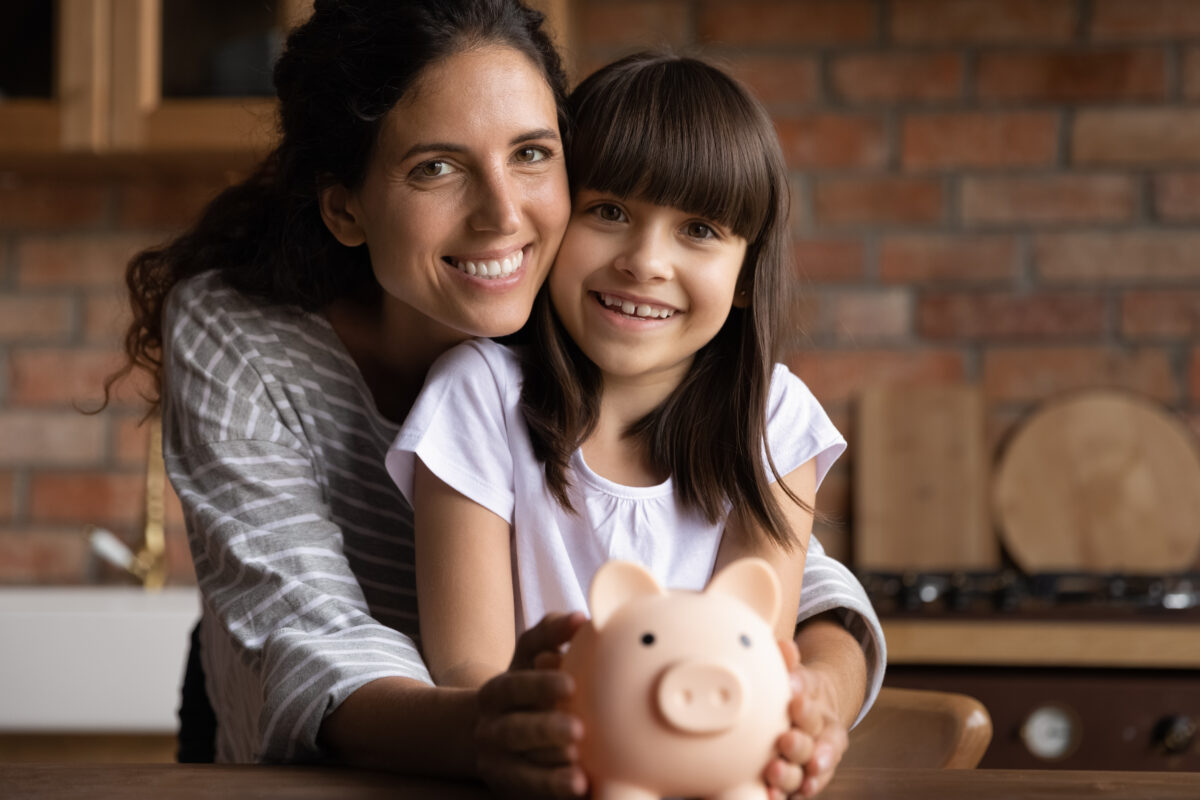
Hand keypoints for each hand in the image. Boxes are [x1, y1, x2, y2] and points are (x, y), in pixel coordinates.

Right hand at [474, 612, 588, 798]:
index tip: (571, 685)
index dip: (540, 686)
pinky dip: (555, 790)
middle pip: (516, 730)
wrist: (491, 734)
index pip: (514, 687)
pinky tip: (582, 787)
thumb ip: (550, 632)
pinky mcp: (511, 788)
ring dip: (551, 769)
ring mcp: (499, 763)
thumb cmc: (525, 686)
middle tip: (579, 731)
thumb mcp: (528, 656)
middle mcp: (491, 728)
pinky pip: (533, 791)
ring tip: (579, 765)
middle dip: (546, 730)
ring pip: (523, 768)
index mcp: (496, 692)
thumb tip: (580, 619)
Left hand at [764, 640, 848, 798]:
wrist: (813, 713)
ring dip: (790, 773)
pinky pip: (799, 789)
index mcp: (820, 704)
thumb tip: (784, 646)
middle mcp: (821, 735)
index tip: (795, 701)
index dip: (806, 704)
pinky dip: (788, 794)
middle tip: (785, 740)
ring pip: (805, 770)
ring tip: (774, 771)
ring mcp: (814, 760)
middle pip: (812, 741)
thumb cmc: (797, 692)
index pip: (815, 703)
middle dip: (799, 743)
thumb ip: (790, 663)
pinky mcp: (804, 779)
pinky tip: (772, 795)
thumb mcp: (798, 674)